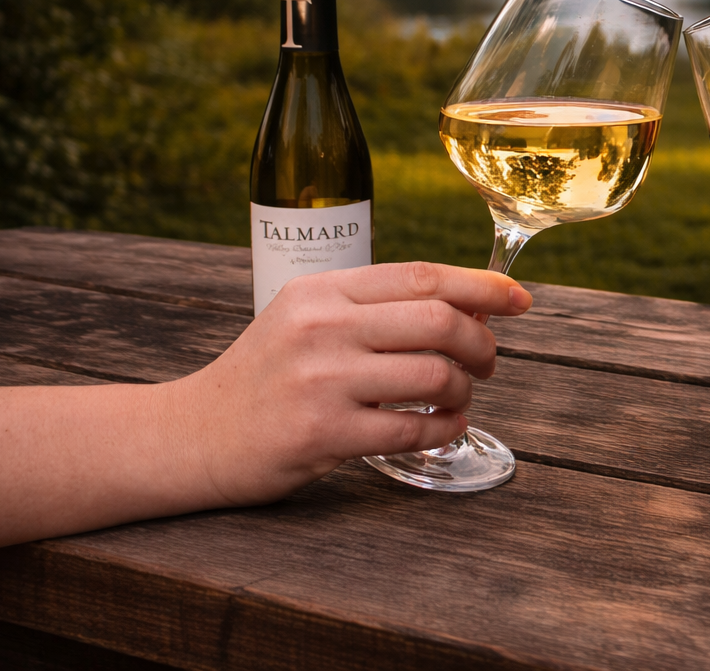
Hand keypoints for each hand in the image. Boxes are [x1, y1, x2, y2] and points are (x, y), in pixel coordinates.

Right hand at [159, 262, 531, 507]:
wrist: (190, 435)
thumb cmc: (263, 377)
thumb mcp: (306, 319)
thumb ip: (373, 307)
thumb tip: (468, 304)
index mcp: (322, 289)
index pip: (422, 275)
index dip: (483, 286)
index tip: (519, 299)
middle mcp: (322, 326)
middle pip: (439, 319)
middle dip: (483, 342)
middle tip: (489, 362)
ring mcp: (321, 380)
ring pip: (434, 374)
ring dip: (464, 390)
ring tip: (457, 398)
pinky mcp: (322, 433)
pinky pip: (413, 428)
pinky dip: (443, 430)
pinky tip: (443, 429)